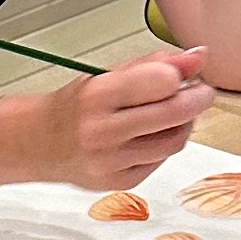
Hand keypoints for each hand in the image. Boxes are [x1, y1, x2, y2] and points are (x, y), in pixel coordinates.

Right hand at [21, 47, 215, 191]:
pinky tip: (153, 135)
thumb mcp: (107, 75)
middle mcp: (102, 131)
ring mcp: (112, 161)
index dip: (182, 76)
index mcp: (98, 96)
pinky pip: (162, 160)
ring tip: (175, 114)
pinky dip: (166, 145)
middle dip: (198, 99)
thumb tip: (197, 57)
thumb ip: (154, 65)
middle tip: (200, 93)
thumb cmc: (75, 107)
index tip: (186, 74)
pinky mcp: (120, 182)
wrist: (40, 144)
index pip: (163, 82)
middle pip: (175, 114)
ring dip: (185, 124)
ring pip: (175, 141)